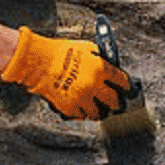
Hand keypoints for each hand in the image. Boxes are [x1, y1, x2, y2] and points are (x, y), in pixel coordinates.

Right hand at [0, 27, 130, 119]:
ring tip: (100, 108)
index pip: (122, 81)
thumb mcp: (85, 48)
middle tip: (116, 102)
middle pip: (114, 101)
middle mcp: (93, 85)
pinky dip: (83, 113)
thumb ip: (99, 58)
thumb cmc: (60, 52)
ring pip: (98, 113)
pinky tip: (83, 107)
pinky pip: (82, 116)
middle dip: (116, 102)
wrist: (38, 61)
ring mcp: (81, 98)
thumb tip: (109, 66)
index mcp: (100, 68)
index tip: (126, 89)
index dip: (126, 86)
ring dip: (100, 110)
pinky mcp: (69, 107)